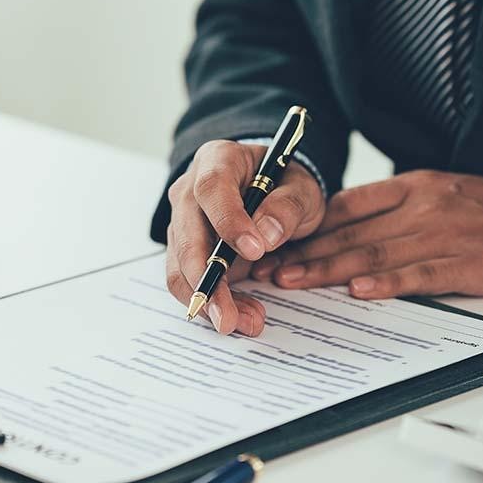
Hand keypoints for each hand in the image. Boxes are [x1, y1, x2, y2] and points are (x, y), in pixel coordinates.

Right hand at [165, 140, 324, 334]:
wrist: (272, 192)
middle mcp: (189, 191)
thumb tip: (266, 236)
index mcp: (217, 161)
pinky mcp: (185, 251)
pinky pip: (189, 281)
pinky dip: (213, 303)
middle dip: (208, 280)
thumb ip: (288, 206)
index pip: (211, 189)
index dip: (228, 220)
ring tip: (246, 322)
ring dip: (210, 299)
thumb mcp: (301, 188)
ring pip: (181, 267)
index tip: (255, 250)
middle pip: (186, 236)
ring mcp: (182, 223)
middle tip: (231, 315)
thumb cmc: (284, 185)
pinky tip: (240, 316)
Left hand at [251, 170, 482, 297]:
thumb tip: (335, 229)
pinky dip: (388, 283)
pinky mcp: (465, 263)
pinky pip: (420, 274)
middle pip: (350, 232)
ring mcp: (441, 235)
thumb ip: (387, 208)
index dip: (304, 226)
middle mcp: (419, 208)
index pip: (344, 205)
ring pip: (374, 252)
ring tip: (293, 281)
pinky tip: (359, 291)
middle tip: (265, 270)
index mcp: (409, 187)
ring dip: (328, 269)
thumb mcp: (433, 192)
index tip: (271, 242)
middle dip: (302, 253)